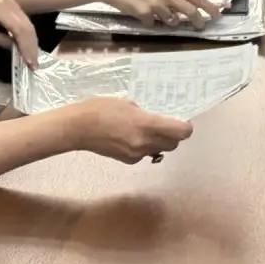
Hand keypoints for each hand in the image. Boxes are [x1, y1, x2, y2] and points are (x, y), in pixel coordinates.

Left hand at [0, 0, 38, 68]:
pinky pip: (25, 24)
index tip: (30, 63)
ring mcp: (13, 4)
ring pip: (29, 26)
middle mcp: (9, 2)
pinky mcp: (15, 9)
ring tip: (33, 60)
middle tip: (34, 65)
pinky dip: (28, 38)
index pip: (18, 28)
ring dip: (32, 44)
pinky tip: (29, 50)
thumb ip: (5, 43)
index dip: (26, 46)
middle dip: (31, 47)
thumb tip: (22, 52)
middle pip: (26, 27)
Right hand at [68, 98, 193, 162]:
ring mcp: (136, 154)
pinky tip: (129, 138)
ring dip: (158, 142)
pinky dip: (143, 147)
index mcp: (147, 125)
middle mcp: (145, 142)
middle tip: (165, 125)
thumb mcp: (127, 103)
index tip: (182, 121)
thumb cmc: (101, 108)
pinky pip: (144, 154)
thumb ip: (145, 112)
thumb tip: (157, 118)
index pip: (181, 132)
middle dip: (173, 135)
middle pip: (174, 144)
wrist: (79, 128)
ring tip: (144, 130)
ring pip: (159, 150)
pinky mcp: (128, 161)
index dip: (185, 127)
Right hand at [98, 0, 221, 27]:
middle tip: (201, 26)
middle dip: (198, 20)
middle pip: (190, 11)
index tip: (218, 14)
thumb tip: (184, 8)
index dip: (209, 6)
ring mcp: (156, 5)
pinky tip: (142, 15)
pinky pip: (153, 24)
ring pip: (172, 21)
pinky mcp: (145, 14)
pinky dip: (150, 23)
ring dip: (169, 22)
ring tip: (159, 16)